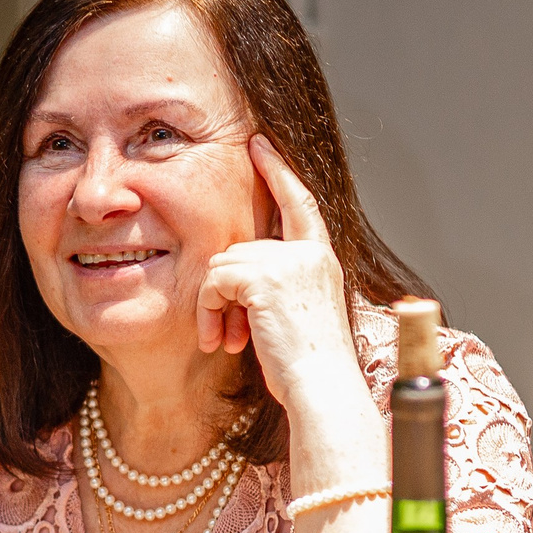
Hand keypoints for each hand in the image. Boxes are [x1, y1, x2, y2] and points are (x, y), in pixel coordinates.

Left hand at [194, 136, 363, 414]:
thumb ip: (278, 284)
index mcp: (321, 258)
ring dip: (215, 305)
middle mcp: (309, 252)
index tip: (259, 144)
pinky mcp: (264, 277)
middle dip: (224, 289)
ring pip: (222, 264)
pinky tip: (222, 341)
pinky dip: (210, 311)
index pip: (297, 202)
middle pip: (241, 247)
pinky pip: (215, 280)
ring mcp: (288, 261)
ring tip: (227, 341)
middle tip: (228, 333)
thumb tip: (235, 276)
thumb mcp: (298, 314)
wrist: (322, 388)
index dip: (278, 170)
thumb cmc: (310, 366)